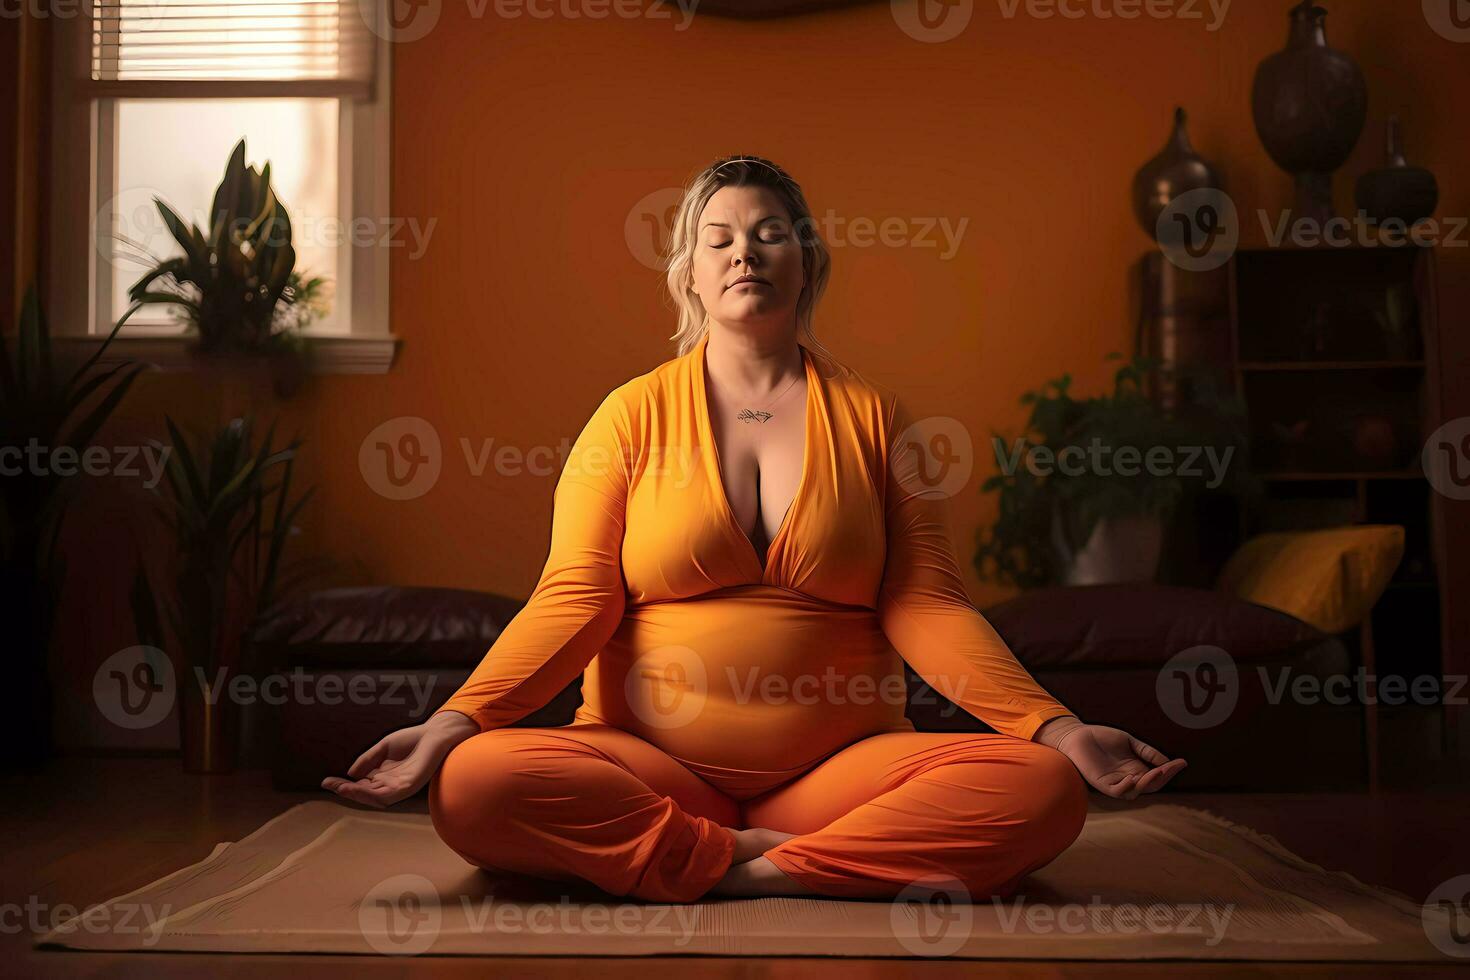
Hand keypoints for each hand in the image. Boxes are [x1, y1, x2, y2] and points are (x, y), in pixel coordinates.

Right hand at [321, 711, 479, 807]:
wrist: (435, 734)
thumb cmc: (412, 740)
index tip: (326, 781)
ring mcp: (399, 787)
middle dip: (346, 790)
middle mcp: (390, 785)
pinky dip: (372, 794)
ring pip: (374, 797)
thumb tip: (349, 773)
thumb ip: (367, 760)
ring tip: (341, 788)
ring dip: (357, 794)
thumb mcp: (383, 748)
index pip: (359, 785)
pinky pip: (388, 795)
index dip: (343, 784)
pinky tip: (360, 786)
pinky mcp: (409, 786)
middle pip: (364, 793)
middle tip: (330, 785)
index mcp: (383, 777)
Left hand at [1036, 717, 1186, 799]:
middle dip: (1163, 778)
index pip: (1157, 775)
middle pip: (1150, 785)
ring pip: (1136, 791)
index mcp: (1136, 769)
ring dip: (1147, 783)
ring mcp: (1115, 782)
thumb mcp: (1130, 742)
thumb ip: (1146, 751)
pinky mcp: (1101, 784)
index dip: (1170, 770)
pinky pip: (1116, 791)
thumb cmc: (1102, 738)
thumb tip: (1167, 762)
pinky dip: (1126, 787)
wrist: (1077, 735)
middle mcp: (1128, 778)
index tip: (1183, 762)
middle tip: (1170, 768)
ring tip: (1156, 772)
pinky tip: (1132, 777)